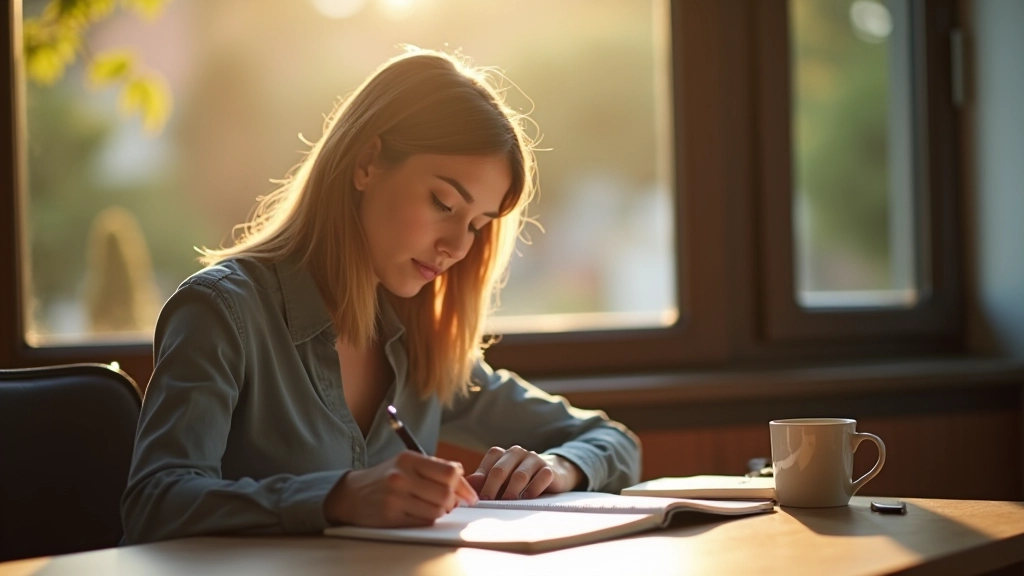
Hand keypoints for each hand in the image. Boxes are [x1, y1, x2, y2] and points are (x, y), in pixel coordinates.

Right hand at [324, 451, 478, 526]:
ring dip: (441, 511)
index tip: (469, 495)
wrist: (352, 494)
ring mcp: (395, 497)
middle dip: (453, 501)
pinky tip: (420, 513)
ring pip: (437, 510)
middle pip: (446, 493)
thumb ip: (435, 468)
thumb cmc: (386, 477)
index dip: (464, 485)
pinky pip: (424, 521)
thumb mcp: (407, 463)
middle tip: (451, 503)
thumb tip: (465, 481)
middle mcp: (402, 476)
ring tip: (433, 506)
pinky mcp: (390, 515)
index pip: (450, 472)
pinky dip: (428, 519)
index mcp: (409, 459)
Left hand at [466, 446, 583, 499]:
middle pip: (500, 470)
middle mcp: (516, 453)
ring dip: (511, 490)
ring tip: (506, 503)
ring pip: (520, 475)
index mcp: (501, 454)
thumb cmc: (520, 477)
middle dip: (492, 487)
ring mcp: (533, 459)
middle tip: (487, 502)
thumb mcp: (502, 478)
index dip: (481, 481)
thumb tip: (466, 485)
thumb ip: (484, 480)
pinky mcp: (549, 469)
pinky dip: (533, 489)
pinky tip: (528, 498)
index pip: (487, 465)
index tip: (476, 498)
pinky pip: (541, 477)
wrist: (554, 470)